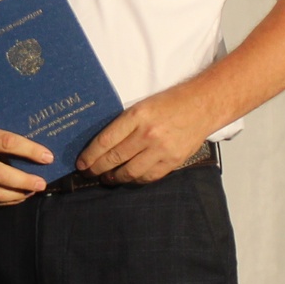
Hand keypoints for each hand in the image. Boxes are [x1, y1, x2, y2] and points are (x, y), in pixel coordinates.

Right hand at [0, 105, 52, 203]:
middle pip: (0, 174)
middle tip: (41, 183)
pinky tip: (14, 198)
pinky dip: (1, 202)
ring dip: (15, 195)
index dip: (30, 151)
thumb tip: (29, 146)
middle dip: (24, 181)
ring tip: (30, 192)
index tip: (47, 157)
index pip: (7, 143)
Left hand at [77, 86, 217, 182]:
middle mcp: (148, 133)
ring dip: (114, 178)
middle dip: (97, 169)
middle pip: (114, 158)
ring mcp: (161, 149)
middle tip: (89, 173)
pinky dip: (135, 180)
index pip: (105, 140)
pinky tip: (128, 178)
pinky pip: (148, 177)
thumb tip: (102, 145)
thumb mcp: (142, 106)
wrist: (203, 105)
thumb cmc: (171, 103)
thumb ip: (124, 124)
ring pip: (130, 172)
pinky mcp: (173, 160)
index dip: (90, 155)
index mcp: (137, 115)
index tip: (81, 163)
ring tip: (107, 178)